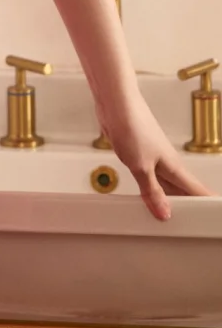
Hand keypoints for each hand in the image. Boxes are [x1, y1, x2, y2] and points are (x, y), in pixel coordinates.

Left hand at [95, 88, 217, 220]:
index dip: (208, 203)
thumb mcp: (141, 166)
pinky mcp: (139, 155)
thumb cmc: (132, 126)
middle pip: (183, 191)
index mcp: (174, 167)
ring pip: (166, 186)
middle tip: (191, 223)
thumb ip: (152, 191)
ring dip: (168, 200)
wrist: (115, 104)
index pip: (198, 191)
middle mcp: (167, 164)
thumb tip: (165, 213)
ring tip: (170, 219)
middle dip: (189, 207)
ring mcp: (153, 159)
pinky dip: (152, 191)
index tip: (213, 218)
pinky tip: (147, 198)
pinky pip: (150, 179)